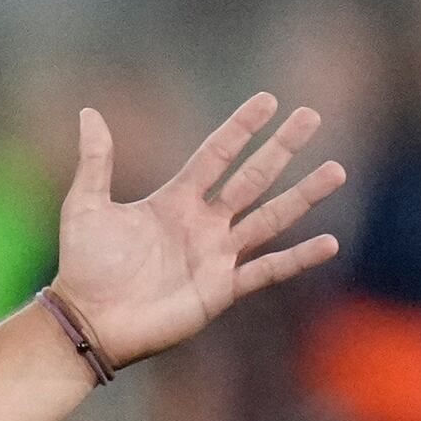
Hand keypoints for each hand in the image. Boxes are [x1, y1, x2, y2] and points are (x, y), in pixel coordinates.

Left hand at [49, 94, 347, 366]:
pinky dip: (297, 258)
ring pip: (270, 218)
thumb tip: (89, 112)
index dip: (241, 128)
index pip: (216, 155)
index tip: (268, 101)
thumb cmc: (84, 265)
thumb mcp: (86, 205)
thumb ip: (95, 160)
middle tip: (311, 116)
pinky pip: (267, 271)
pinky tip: (329, 242)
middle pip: (252, 177)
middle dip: (281, 148)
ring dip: (303, 195)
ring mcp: (216, 256)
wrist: (88, 320)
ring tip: (336, 170)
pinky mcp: (221, 289)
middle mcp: (202, 224)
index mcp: (175, 200)